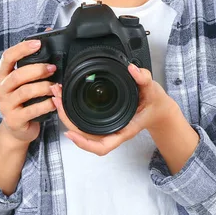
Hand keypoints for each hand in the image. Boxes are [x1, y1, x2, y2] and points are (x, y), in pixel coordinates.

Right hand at [0, 29, 57, 143]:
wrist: (17, 128)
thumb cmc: (24, 99)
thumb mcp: (26, 80)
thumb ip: (34, 59)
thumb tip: (49, 32)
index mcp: (2, 76)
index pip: (7, 57)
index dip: (22, 49)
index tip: (38, 44)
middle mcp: (0, 89)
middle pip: (17, 75)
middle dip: (38, 70)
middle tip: (53, 68)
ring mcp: (5, 106)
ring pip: (25, 92)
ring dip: (44, 87)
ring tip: (56, 86)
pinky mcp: (13, 120)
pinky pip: (31, 110)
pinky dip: (45, 105)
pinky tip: (54, 102)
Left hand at [51, 63, 178, 155]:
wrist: (159, 109)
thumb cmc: (155, 102)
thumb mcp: (153, 89)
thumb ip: (143, 78)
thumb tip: (132, 69)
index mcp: (124, 128)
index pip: (102, 145)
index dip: (84, 143)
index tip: (70, 133)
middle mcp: (114, 130)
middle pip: (86, 137)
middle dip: (68, 121)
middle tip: (57, 101)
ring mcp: (109, 126)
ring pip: (84, 130)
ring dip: (68, 116)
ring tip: (57, 98)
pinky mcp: (105, 120)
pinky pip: (87, 122)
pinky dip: (75, 113)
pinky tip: (68, 101)